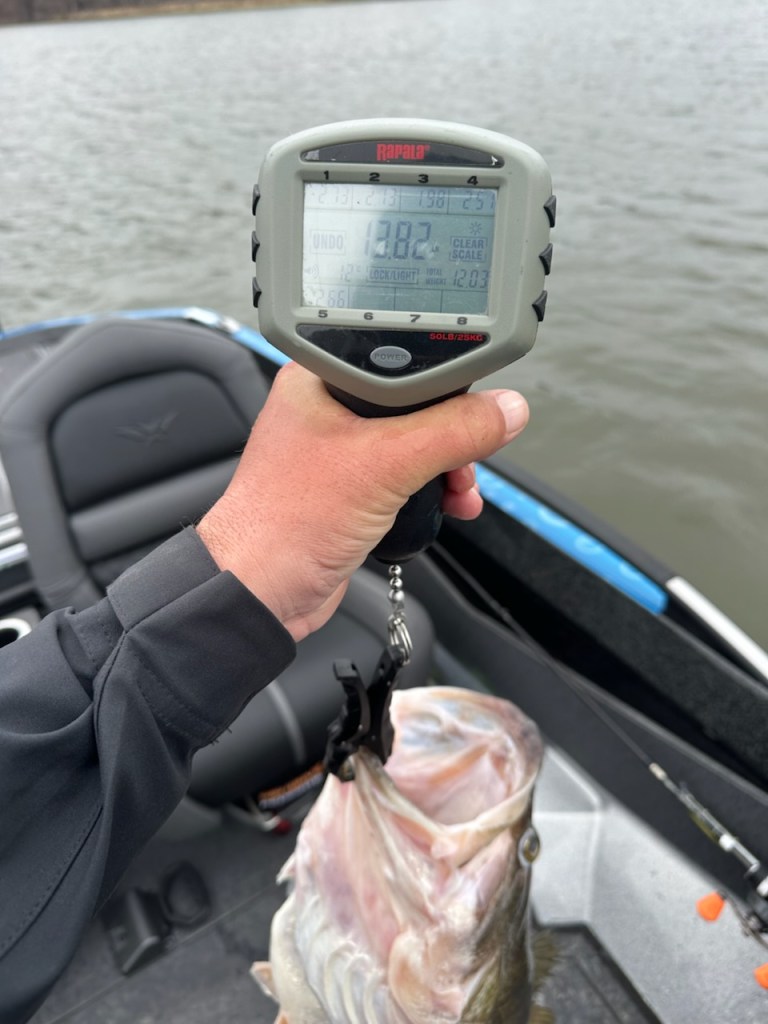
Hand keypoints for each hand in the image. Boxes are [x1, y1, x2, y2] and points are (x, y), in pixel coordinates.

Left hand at [197, 363, 527, 640]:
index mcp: (322, 377)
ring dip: (449, 467)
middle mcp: (329, 408)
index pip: (404, 356)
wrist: (259, 592)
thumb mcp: (385, 465)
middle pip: (418, 403)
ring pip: (416, 443)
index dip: (446, 379)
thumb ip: (452, 431)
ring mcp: (340, 452)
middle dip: (454, 434)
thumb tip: (506, 410)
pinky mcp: (351, 490)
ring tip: (461, 491)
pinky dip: (433, 490)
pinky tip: (450, 505)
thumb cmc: (285, 522)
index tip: (476, 403)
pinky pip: (407, 478)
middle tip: (467, 459)